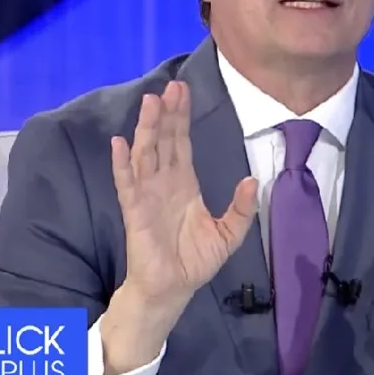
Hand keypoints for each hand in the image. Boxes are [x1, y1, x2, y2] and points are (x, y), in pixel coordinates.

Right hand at [110, 81, 258, 307]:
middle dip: (167, 113)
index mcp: (185, 184)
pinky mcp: (134, 210)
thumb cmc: (196, 260)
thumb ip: (242, 208)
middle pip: (164, 140)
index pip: (182, 143)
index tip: (183, 91)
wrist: (174, 288)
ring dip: (147, 128)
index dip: (183, 117)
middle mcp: (164, 183)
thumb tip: (253, 181)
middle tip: (171, 86)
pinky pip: (127, 182)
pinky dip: (122, 163)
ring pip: (146, 153)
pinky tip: (120, 143)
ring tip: (151, 102)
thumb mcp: (229, 233)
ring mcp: (147, 194)